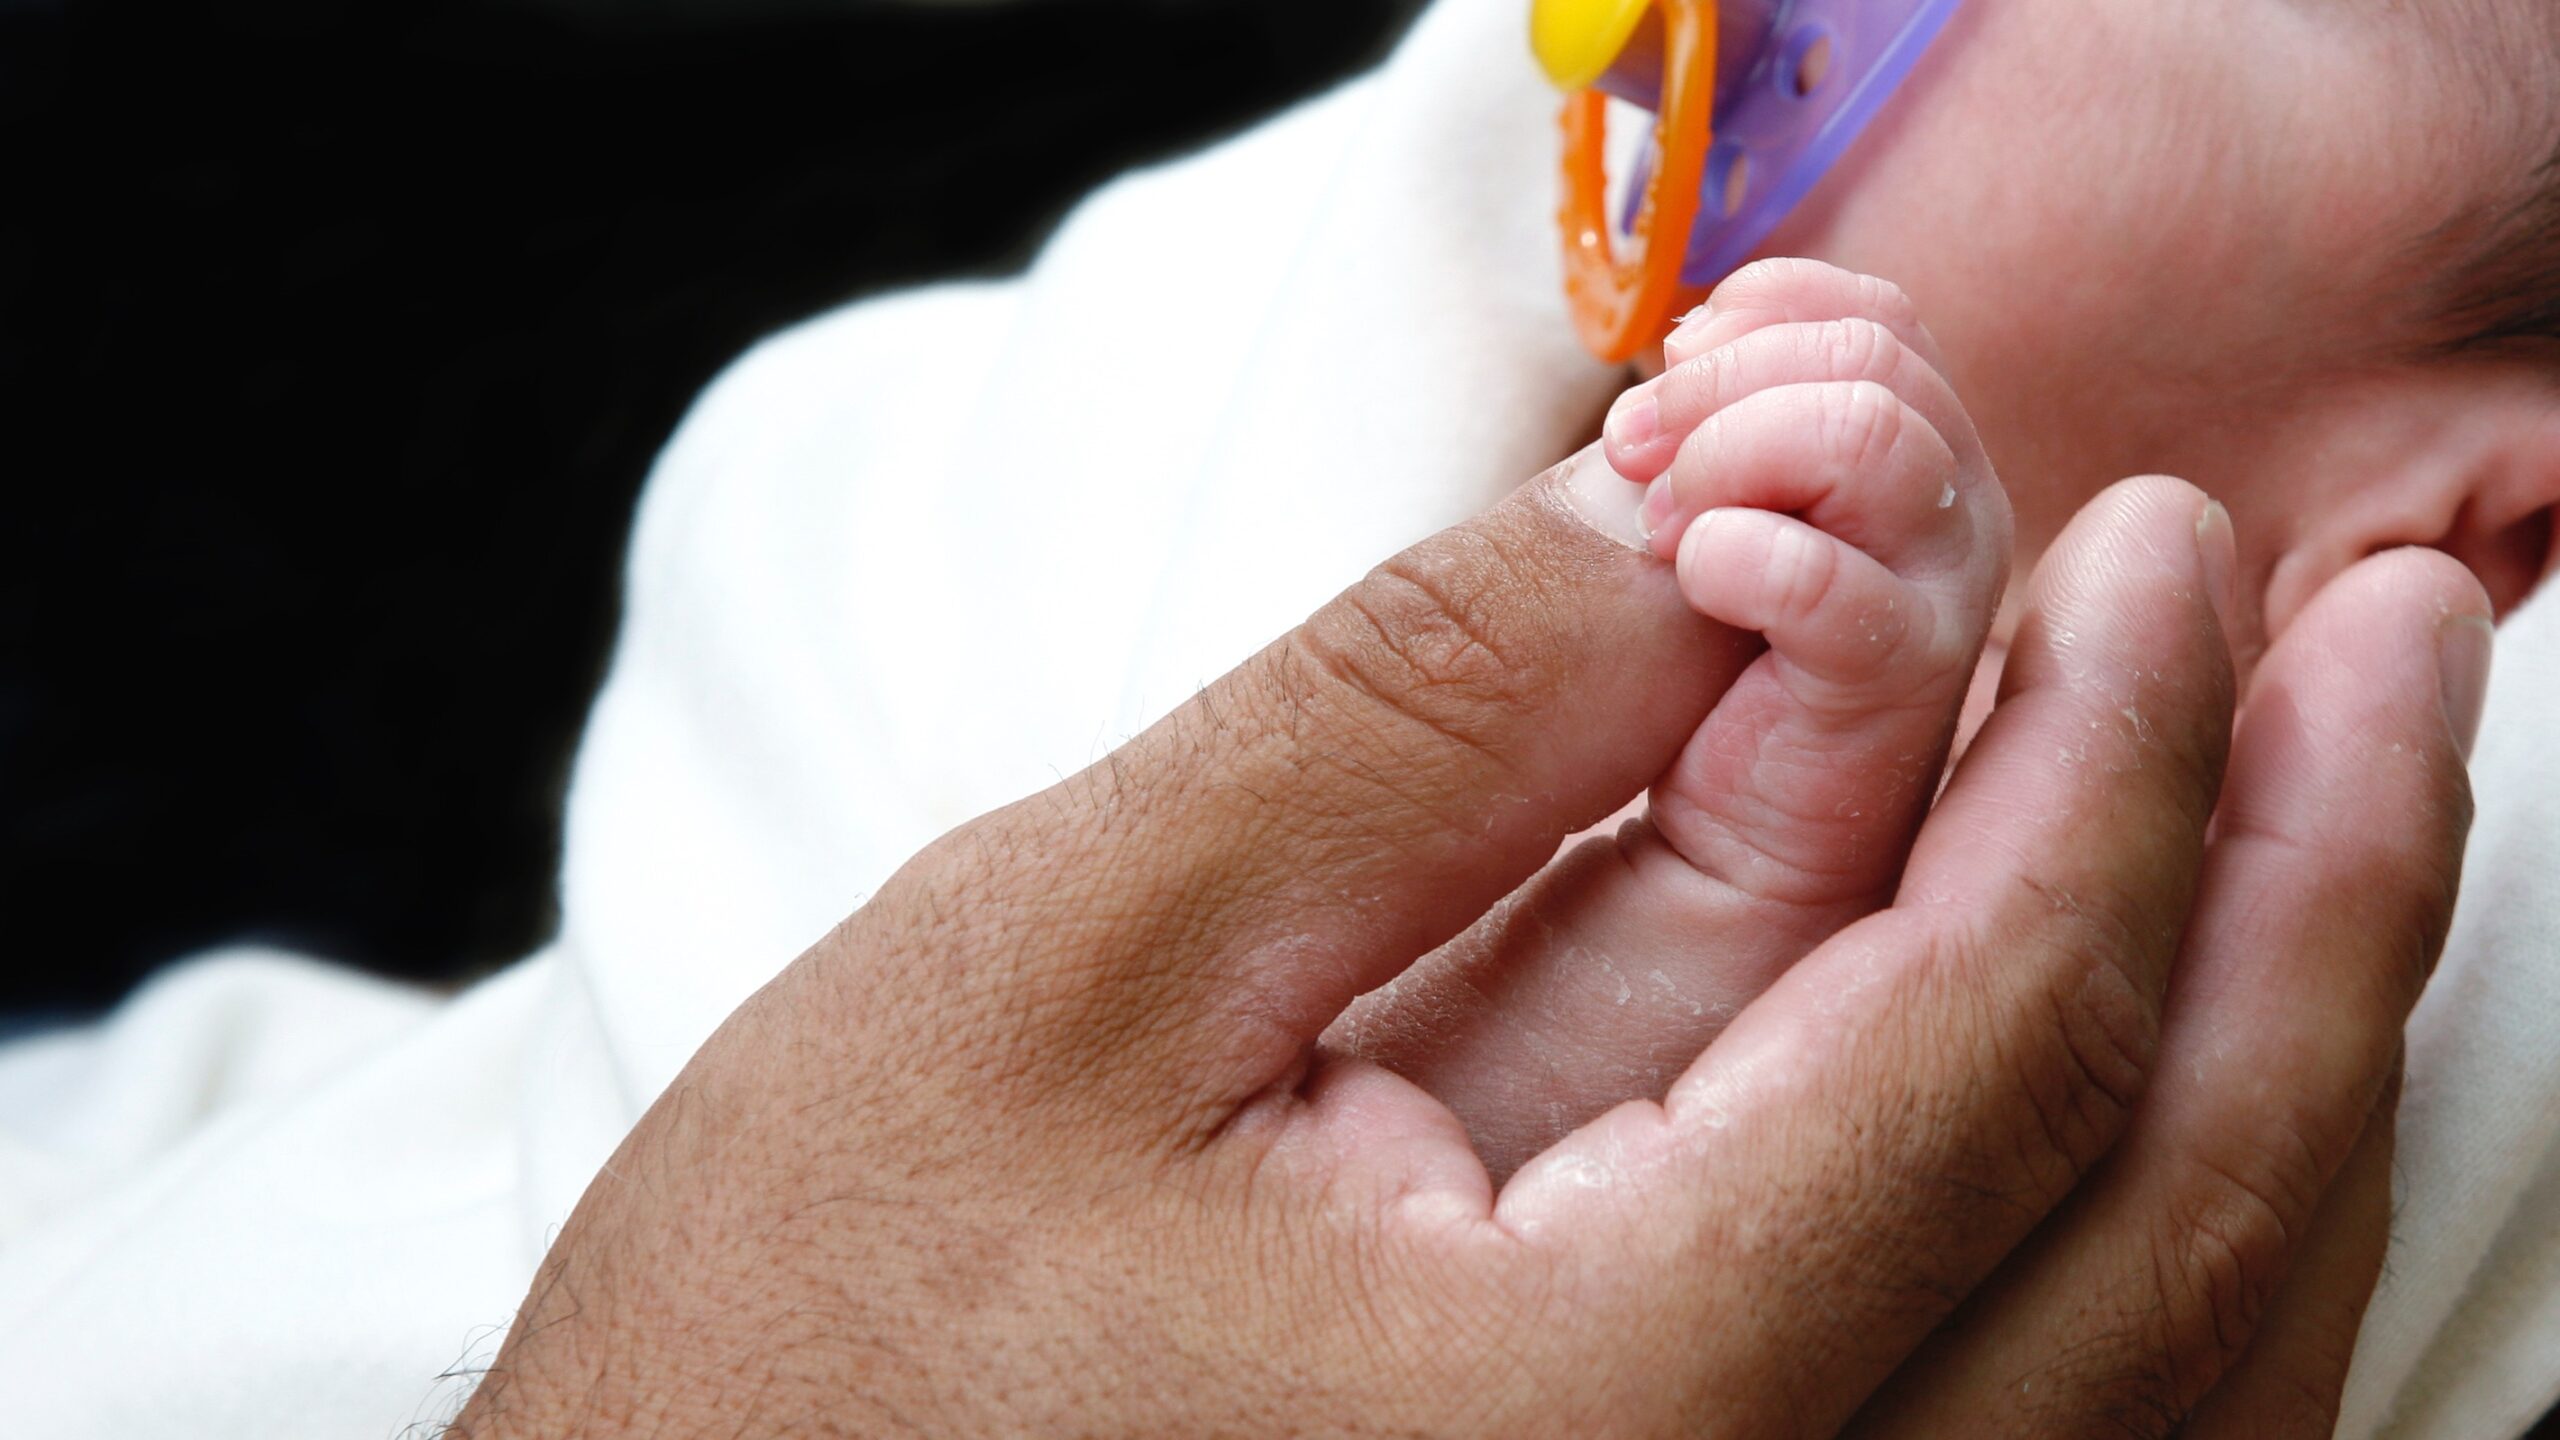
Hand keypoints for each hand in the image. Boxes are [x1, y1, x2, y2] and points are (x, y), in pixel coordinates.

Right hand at [449, 413, 2482, 1439]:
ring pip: (2171, 1386)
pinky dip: (2163, 1256)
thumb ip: (1410, 724)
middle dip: (2297, 889)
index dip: (2093, 748)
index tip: (2151, 545)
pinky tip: (2184, 1091)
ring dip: (2275, 1065)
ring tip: (2336, 824)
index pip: (1986, 1042)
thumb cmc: (805, 1346)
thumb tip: (1703, 507)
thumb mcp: (1055, 964)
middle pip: (2165, 1229)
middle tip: (2369, 650)